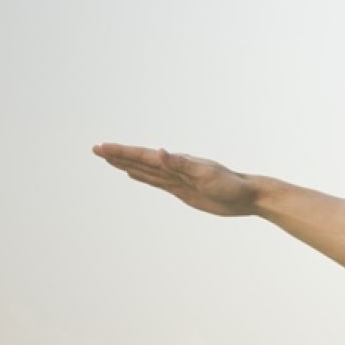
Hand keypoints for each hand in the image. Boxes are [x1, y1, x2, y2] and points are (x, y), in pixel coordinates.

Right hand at [93, 143, 258, 216]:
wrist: (248, 196)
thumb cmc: (231, 185)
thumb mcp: (206, 175)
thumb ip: (182, 164)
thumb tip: (160, 151)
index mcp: (178, 162)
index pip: (144, 156)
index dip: (122, 152)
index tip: (102, 147)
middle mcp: (175, 168)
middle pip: (140, 160)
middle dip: (118, 155)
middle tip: (96, 149)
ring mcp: (178, 179)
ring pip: (145, 171)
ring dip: (126, 164)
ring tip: (109, 158)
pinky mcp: (183, 191)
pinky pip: (157, 182)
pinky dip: (142, 177)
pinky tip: (133, 174)